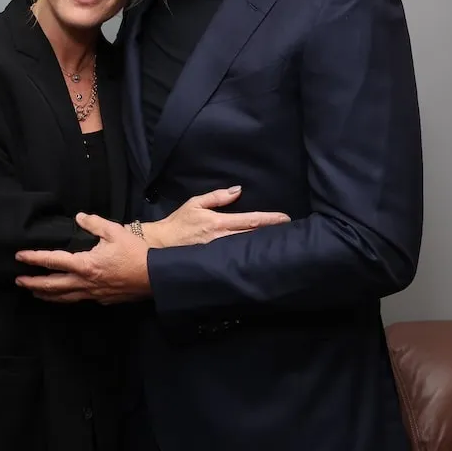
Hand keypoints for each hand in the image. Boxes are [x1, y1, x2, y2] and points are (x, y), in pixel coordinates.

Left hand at [14, 212, 150, 304]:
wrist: (155, 277)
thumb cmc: (135, 253)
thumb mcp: (115, 231)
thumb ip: (94, 223)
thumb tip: (79, 217)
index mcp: (85, 264)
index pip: (52, 261)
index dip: (34, 258)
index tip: (19, 256)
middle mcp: (85, 283)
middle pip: (52, 285)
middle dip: (33, 283)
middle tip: (18, 281)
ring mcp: (93, 294)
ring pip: (63, 297)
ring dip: (46, 294)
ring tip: (34, 292)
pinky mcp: (102, 300)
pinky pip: (79, 300)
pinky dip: (65, 299)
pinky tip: (63, 298)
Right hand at [141, 186, 289, 247]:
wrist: (162, 244)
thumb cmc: (178, 222)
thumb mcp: (195, 203)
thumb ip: (217, 197)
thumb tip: (237, 191)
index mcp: (218, 222)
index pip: (250, 219)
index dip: (269, 219)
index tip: (285, 218)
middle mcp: (222, 238)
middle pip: (253, 235)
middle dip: (271, 232)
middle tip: (290, 230)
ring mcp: (220, 251)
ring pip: (247, 246)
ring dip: (263, 242)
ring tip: (279, 239)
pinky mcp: (216, 260)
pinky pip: (237, 254)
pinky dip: (250, 251)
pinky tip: (259, 252)